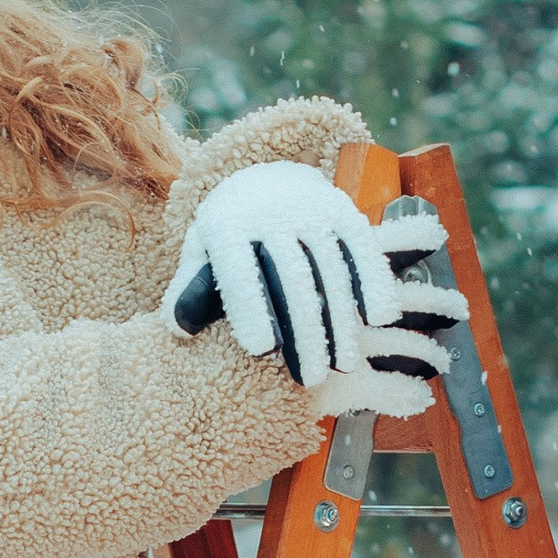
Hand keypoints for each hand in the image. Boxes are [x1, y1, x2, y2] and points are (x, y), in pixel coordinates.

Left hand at [169, 167, 470, 396]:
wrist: (264, 179)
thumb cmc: (227, 236)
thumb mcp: (200, 254)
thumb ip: (187, 291)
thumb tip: (177, 328)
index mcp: (227, 225)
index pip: (238, 268)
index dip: (250, 307)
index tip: (260, 349)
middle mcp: (271, 212)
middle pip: (290, 277)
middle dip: (303, 330)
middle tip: (309, 379)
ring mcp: (311, 209)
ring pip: (330, 269)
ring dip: (340, 319)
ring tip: (342, 365)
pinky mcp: (343, 210)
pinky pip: (361, 248)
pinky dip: (372, 281)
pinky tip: (380, 318)